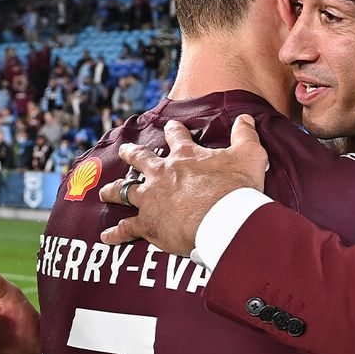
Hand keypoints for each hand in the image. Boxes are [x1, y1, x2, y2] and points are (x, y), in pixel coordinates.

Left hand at [99, 114, 267, 255]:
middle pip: (140, 159)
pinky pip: (126, 228)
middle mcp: (162, 174)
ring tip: (105, 192)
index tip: (171, 127)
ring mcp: (151, 199)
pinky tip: (106, 236)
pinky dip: (116, 233)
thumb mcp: (249, 155)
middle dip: (131, 154)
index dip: (174, 131)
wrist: (223, 221)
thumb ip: (245, 134)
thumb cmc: (236, 188)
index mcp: (185, 156)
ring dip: (113, 190)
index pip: (176, 136)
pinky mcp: (148, 224)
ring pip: (124, 191)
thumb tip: (245, 117)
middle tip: (124, 151)